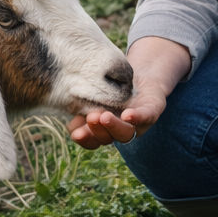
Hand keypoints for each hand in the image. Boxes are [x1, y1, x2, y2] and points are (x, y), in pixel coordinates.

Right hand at [70, 37, 190, 149]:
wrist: (141, 75)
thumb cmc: (111, 86)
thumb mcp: (92, 94)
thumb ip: (80, 105)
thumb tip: (65, 112)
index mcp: (104, 129)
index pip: (92, 141)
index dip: (85, 139)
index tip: (75, 133)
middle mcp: (120, 130)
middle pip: (108, 138)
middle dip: (97, 130)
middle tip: (91, 117)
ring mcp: (138, 123)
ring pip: (126, 133)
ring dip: (114, 126)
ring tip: (104, 116)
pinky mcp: (153, 111)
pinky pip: (146, 117)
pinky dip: (137, 117)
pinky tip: (128, 115)